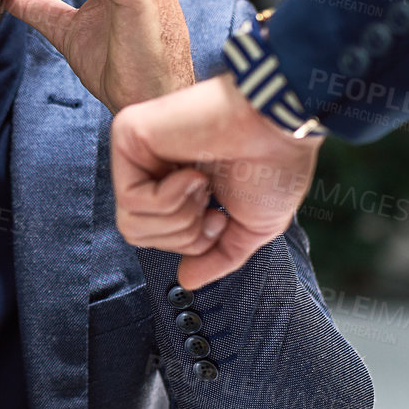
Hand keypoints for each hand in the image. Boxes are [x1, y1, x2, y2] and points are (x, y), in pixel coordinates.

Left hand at [111, 75, 321, 285]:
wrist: (281, 127)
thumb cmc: (274, 164)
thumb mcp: (249, 226)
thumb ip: (216, 255)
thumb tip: (186, 280)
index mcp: (176, 183)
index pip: (156, 237)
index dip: (192, 241)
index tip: (220, 215)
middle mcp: (151, 166)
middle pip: (138, 234)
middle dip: (184, 233)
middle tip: (212, 204)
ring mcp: (136, 149)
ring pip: (130, 223)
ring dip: (179, 216)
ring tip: (204, 185)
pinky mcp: (127, 135)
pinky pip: (130, 199)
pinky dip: (170, 197)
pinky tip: (194, 172)